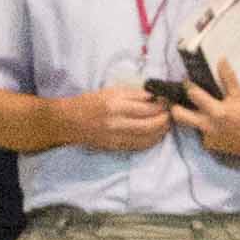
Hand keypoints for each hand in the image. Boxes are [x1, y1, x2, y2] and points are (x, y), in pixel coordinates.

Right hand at [58, 82, 173, 153]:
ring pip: (148, 137)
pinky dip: (151, 140)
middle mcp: (117, 122)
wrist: (69, 121)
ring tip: (166, 124)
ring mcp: (116, 137)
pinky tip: (156, 135)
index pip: (148, 107)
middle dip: (165, 119)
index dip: (162, 105)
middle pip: (151, 124)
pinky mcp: (115, 147)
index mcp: (116, 105)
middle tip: (171, 114)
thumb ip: (134, 94)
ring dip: (161, 131)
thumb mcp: (111, 91)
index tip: (168, 101)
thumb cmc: (90, 102)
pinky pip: (139, 146)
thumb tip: (156, 97)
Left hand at [170, 71, 239, 162]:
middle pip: (179, 116)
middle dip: (175, 106)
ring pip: (189, 125)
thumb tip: (221, 60)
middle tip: (178, 99)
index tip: (187, 82)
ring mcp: (208, 137)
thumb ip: (228, 78)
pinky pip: (201, 133)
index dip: (188, 85)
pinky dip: (204, 126)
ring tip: (196, 109)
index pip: (193, 95)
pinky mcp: (210, 145)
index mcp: (216, 112)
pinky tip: (213, 122)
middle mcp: (208, 126)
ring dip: (190, 116)